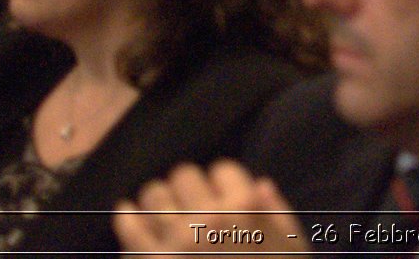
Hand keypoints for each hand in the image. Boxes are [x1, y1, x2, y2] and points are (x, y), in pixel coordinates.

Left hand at [114, 159, 306, 255]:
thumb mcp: (291, 249)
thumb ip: (278, 214)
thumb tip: (261, 185)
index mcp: (245, 210)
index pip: (223, 170)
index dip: (223, 183)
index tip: (221, 195)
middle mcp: (210, 217)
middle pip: (184, 175)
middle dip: (188, 187)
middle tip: (190, 203)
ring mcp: (178, 240)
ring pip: (154, 193)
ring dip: (160, 201)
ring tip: (163, 211)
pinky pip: (130, 226)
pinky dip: (127, 216)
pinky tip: (128, 213)